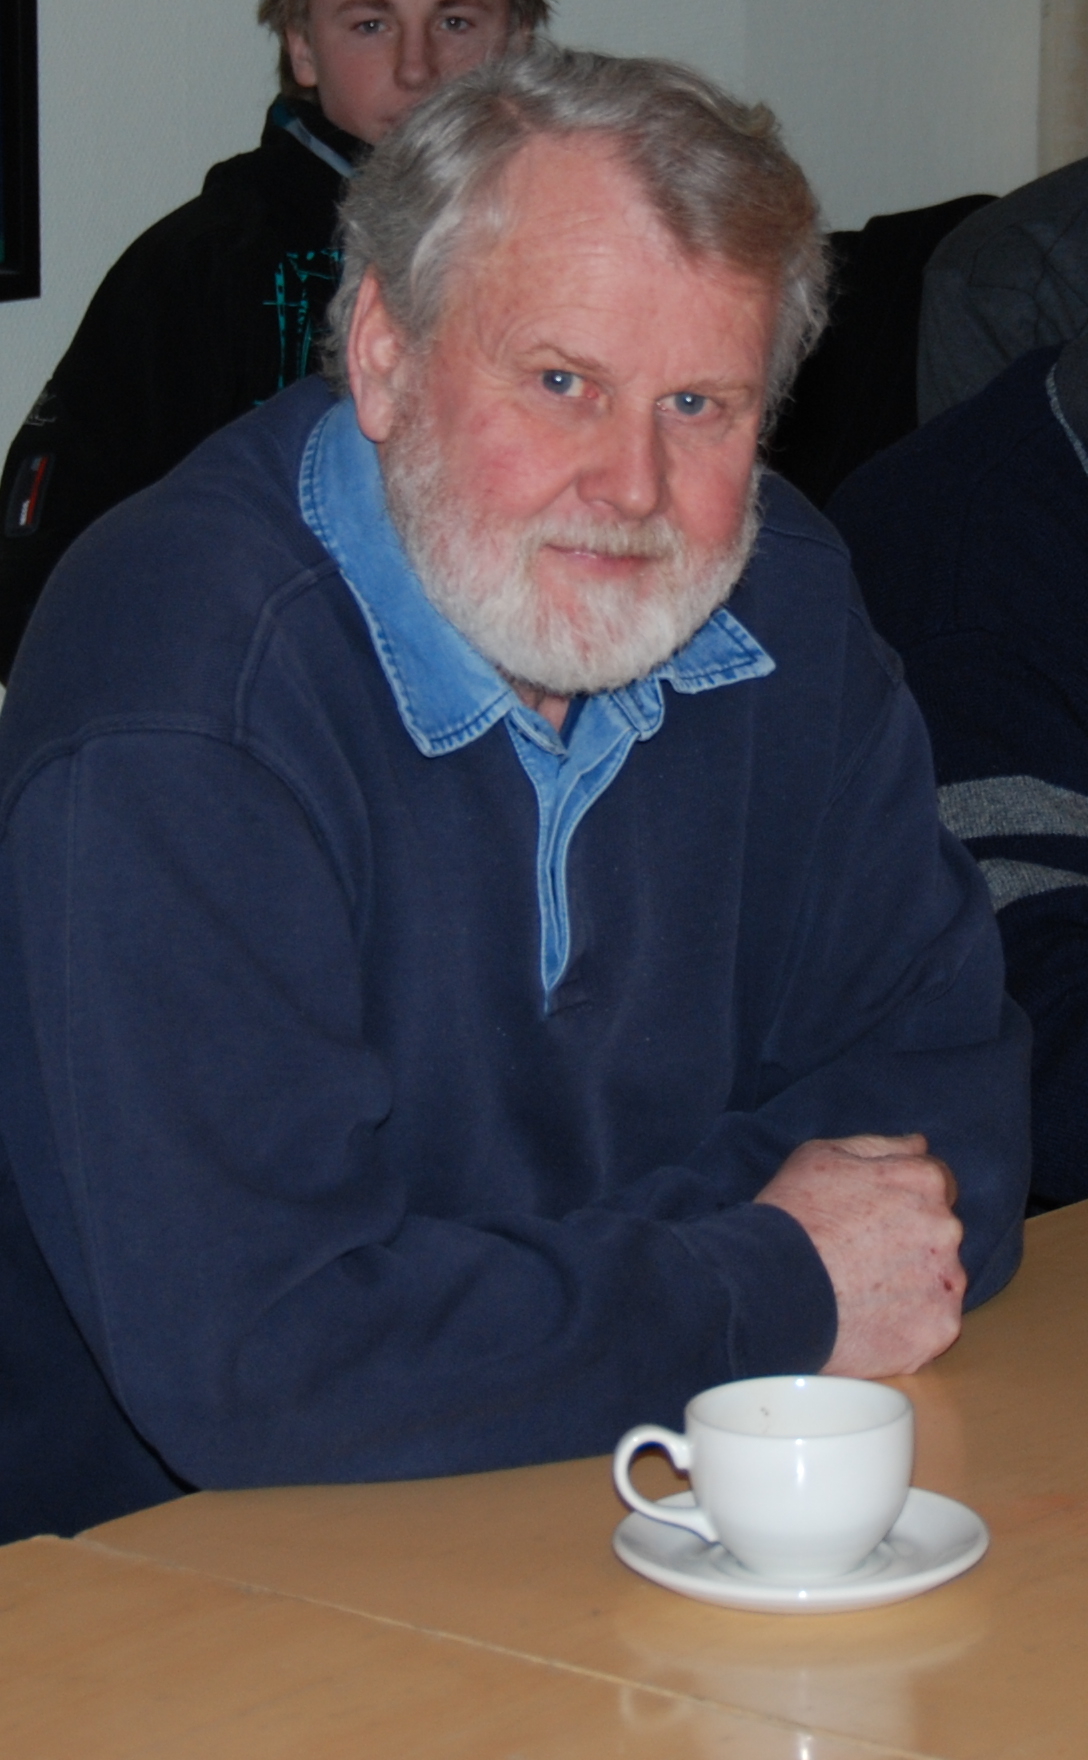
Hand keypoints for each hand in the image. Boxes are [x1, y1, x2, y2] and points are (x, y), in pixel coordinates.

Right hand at [754, 1133, 964, 1377]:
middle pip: (940, 1236)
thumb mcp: (821, 1156)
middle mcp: (946, 1230)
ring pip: (939, 1283)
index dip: (904, 1201)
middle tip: (861, 1259)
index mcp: (924, 1182)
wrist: (769, 1288)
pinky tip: (868, 1324)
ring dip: (913, 1287)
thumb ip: (878, 1146)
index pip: (938, 1186)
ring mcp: (946, 1284)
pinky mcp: (937, 1331)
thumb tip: (918, 1144)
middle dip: (911, 1243)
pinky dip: (907, 1328)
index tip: (875, 1220)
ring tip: (861, 1296)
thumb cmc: (791, 1217)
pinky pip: (931, 1328)